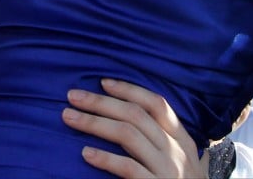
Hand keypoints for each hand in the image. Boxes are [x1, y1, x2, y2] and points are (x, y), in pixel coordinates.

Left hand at [62, 80, 203, 177]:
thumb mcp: (180, 161)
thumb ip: (163, 141)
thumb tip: (129, 117)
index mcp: (183, 140)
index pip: (157, 104)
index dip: (129, 90)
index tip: (103, 82)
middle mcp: (177, 151)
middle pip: (136, 115)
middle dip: (101, 102)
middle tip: (72, 96)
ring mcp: (168, 170)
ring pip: (128, 135)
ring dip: (94, 122)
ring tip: (69, 117)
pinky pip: (128, 168)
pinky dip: (106, 158)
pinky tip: (86, 153)